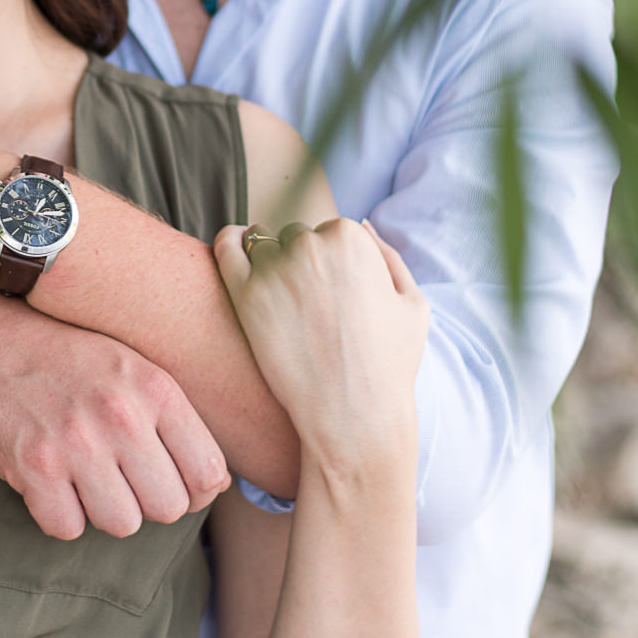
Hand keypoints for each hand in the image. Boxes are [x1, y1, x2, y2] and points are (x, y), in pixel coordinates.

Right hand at [0, 307, 231, 538]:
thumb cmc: (56, 353)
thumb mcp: (127, 365)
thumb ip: (171, 418)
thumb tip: (211, 486)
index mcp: (155, 388)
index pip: (209, 474)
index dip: (189, 489)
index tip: (161, 479)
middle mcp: (121, 415)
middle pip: (168, 508)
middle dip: (143, 502)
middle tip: (114, 479)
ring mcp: (76, 442)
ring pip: (122, 524)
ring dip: (100, 511)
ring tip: (79, 479)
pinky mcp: (31, 465)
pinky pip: (67, 527)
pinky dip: (56, 514)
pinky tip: (47, 484)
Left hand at [217, 219, 429, 464]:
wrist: (352, 412)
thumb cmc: (388, 363)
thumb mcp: (412, 303)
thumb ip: (388, 256)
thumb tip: (361, 225)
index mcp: (351, 239)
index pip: (331, 231)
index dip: (333, 263)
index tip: (335, 292)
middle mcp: (310, 245)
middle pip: (295, 236)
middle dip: (301, 261)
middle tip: (309, 305)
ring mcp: (273, 268)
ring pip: (262, 244)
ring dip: (268, 261)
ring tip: (281, 298)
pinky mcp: (243, 294)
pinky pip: (225, 248)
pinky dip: (229, 242)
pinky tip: (234, 247)